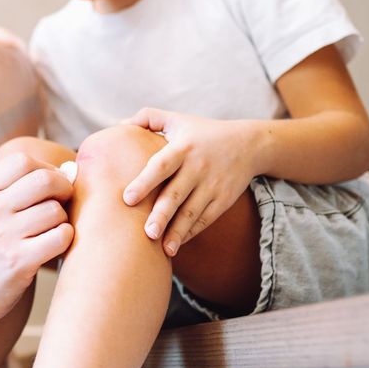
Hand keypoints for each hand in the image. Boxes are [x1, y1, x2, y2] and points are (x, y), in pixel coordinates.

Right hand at [0, 152, 73, 320]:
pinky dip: (65, 238)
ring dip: (62, 219)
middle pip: (44, 179)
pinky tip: (52, 246)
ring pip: (55, 210)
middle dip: (63, 188)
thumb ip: (16, 189)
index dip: (45, 167)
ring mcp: (3, 237)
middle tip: (63, 201)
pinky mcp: (19, 262)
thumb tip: (70, 169)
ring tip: (49, 231)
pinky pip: (61, 236)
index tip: (51, 183)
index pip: (22, 161)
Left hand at [122, 108, 256, 256]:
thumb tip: (119, 124)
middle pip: (176, 195)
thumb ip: (148, 117)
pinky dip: (190, 233)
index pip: (161, 166)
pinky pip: (205, 220)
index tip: (127, 199)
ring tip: (163, 250)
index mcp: (182, 148)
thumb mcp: (178, 119)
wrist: (250, 144)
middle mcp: (197, 168)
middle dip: (162, 215)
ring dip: (177, 232)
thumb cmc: (203, 132)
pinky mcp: (223, 200)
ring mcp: (212, 186)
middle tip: (147, 233)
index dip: (144, 182)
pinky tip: (175, 245)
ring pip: (192, 213)